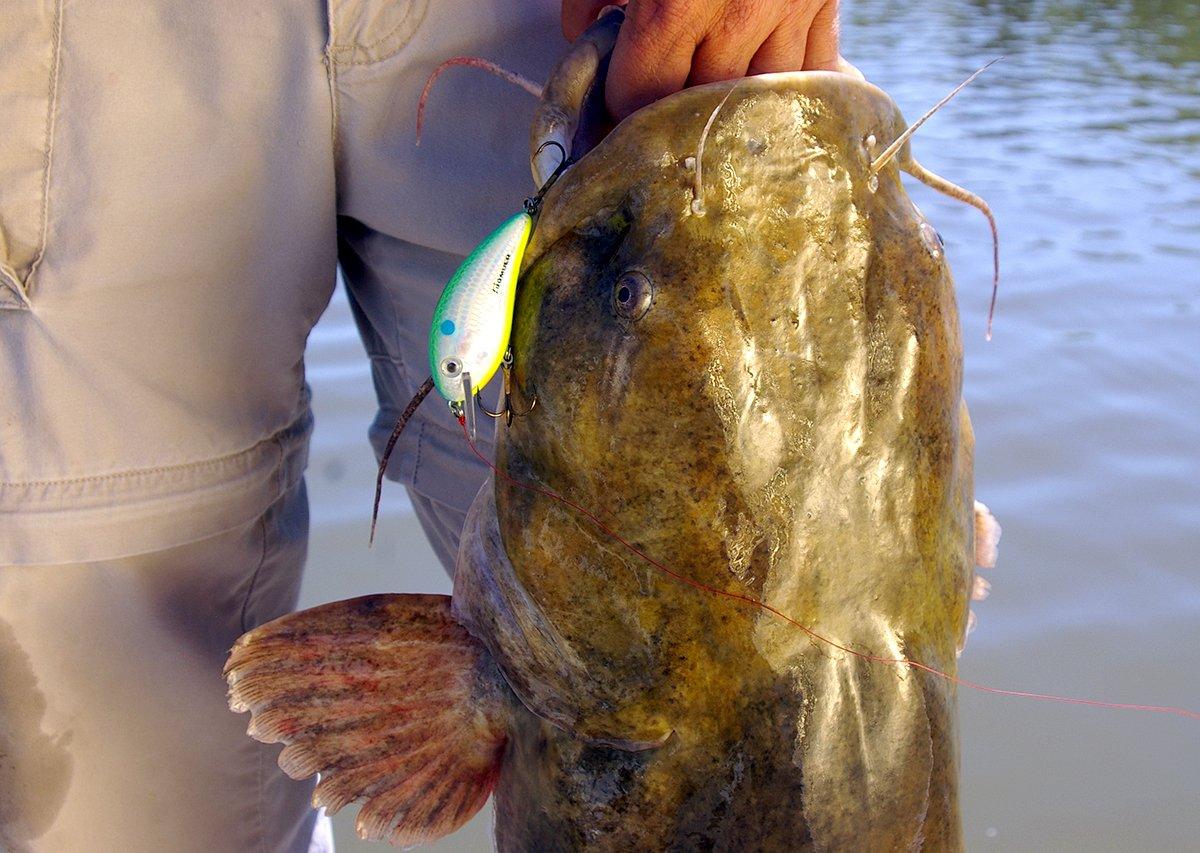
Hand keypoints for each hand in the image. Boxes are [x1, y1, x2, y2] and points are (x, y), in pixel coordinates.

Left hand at [562, 0, 842, 120]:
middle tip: (654, 105)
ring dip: (732, 100)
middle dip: (673, 107)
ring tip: (707, 92)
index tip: (615, 103)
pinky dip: (788, 80)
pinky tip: (764, 80)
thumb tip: (585, 36)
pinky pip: (815, 68)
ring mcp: (792, 5)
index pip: (645, 93)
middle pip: (701, 102)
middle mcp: (742, 10)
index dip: (623, 103)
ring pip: (760, 96)